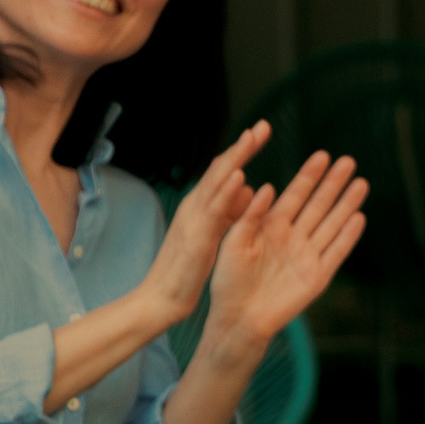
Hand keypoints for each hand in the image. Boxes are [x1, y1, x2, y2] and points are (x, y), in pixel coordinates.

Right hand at [137, 124, 267, 325]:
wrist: (161, 297)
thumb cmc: (187, 268)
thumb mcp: (214, 234)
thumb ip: (230, 210)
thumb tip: (250, 189)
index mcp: (201, 206)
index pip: (224, 172)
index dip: (242, 151)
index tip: (262, 132)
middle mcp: (196, 206)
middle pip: (221, 169)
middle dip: (242, 147)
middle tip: (263, 125)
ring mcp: (194, 218)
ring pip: (215, 182)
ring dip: (235, 158)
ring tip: (253, 137)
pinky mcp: (197, 236)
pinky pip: (213, 209)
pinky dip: (226, 190)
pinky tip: (241, 175)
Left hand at [203, 149, 368, 354]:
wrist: (238, 318)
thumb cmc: (229, 282)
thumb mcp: (233, 242)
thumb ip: (250, 215)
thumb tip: (268, 187)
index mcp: (271, 226)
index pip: (295, 194)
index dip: (309, 176)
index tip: (322, 155)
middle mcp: (293, 237)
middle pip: (319, 204)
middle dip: (334, 183)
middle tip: (349, 161)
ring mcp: (308, 255)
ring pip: (332, 223)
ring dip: (347, 204)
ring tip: (362, 183)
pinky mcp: (318, 276)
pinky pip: (336, 251)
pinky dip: (348, 236)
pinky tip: (359, 218)